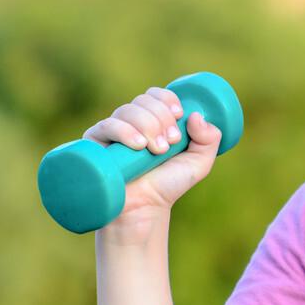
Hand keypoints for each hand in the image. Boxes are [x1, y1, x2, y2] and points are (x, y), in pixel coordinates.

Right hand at [82, 87, 222, 232]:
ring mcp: (111, 132)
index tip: (179, 115)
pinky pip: (105, 126)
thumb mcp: (198, 162)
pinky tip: (138, 144)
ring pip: (126, 110)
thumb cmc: (168, 185)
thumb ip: (210, 139)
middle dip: (161, 117)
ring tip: (157, 150)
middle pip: (143, 100)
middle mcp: (131, 122)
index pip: (156, 95)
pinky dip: (123, 130)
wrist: (143, 210)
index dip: (167, 99)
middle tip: (171, 142)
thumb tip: (197, 115)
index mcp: (153, 120)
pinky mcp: (94, 145)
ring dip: (147, 125)